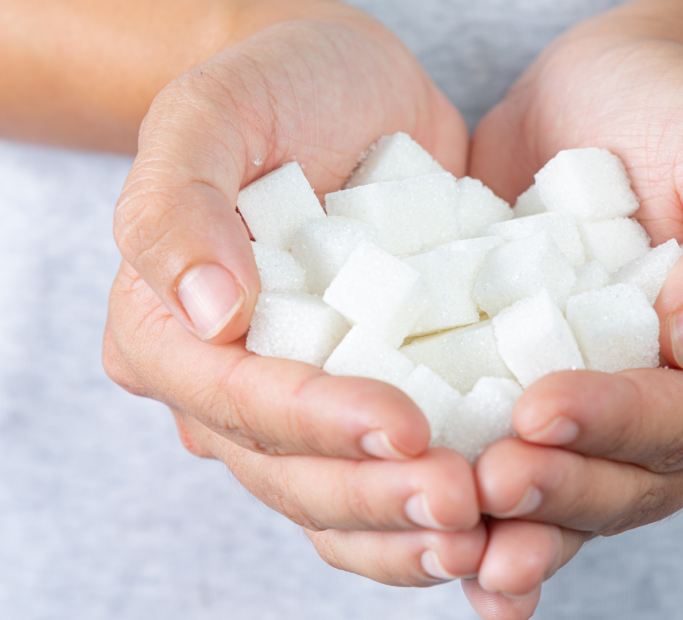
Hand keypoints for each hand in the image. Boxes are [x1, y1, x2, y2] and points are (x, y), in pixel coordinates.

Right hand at [104, 8, 486, 585]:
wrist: (351, 90)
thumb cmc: (275, 88)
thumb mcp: (210, 115)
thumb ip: (178, 207)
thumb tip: (210, 315)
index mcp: (171, 335)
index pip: (237, 401)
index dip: (317, 424)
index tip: (405, 427)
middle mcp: (231, 388)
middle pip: (289, 474)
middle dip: (373, 498)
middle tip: (462, 502)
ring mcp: (306, 402)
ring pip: (339, 501)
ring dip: (407, 532)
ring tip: (482, 535)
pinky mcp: (373, 397)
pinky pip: (392, 476)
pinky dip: (434, 513)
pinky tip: (495, 527)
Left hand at [461, 12, 682, 617]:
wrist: (601, 98)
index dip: (629, 424)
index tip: (544, 408)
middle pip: (643, 479)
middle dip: (566, 488)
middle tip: (492, 480)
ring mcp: (619, 418)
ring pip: (584, 495)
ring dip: (525, 520)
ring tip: (463, 519)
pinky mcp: (549, 404)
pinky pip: (531, 466)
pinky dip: (495, 512)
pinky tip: (449, 535)